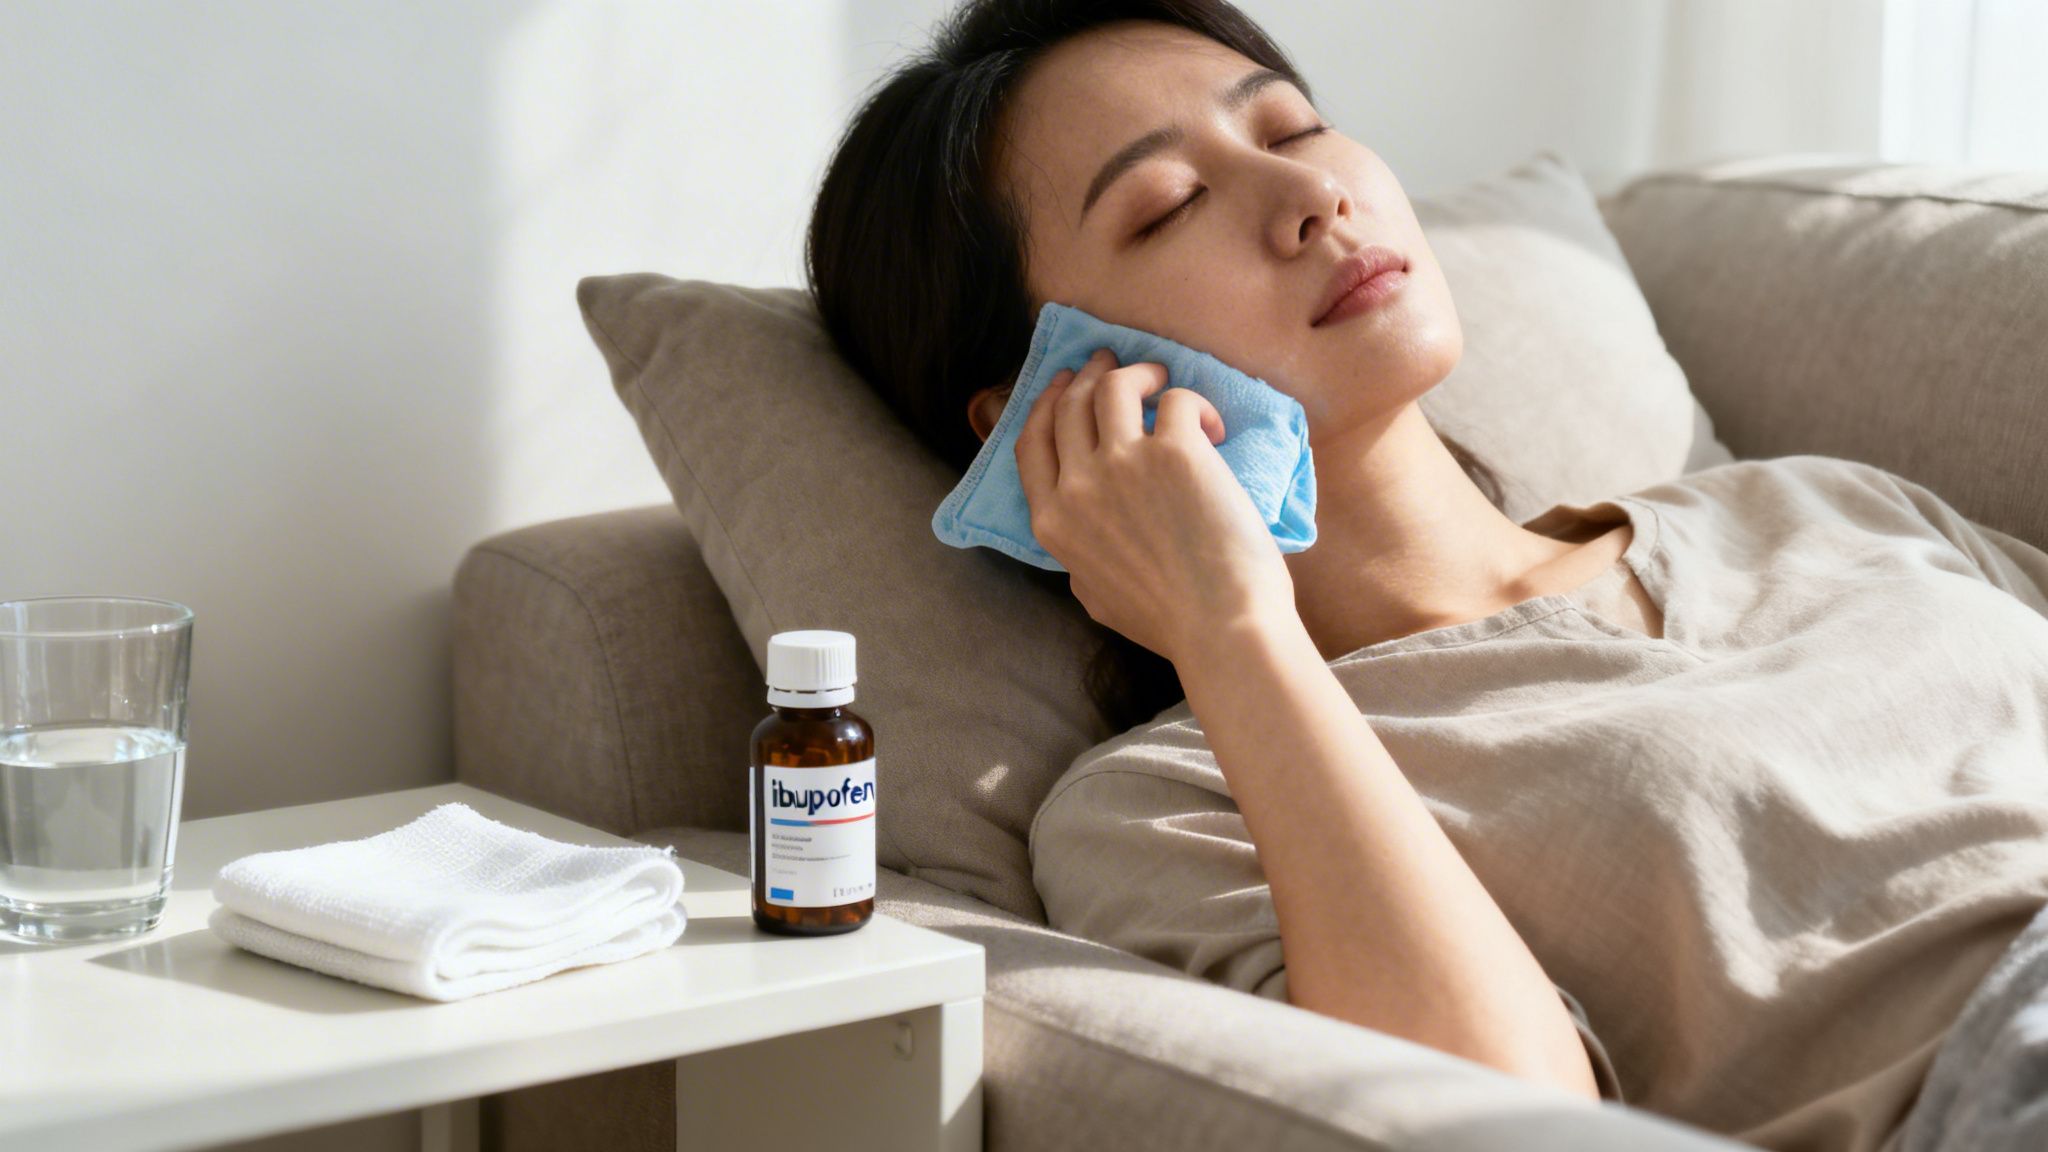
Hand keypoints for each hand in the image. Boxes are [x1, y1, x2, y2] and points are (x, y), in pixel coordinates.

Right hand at [1014, 347, 1296, 664]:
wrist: (1222, 626)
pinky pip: (1177, 401)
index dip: (1043, 405)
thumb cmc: (1167, 622)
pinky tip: (1212, 429)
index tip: (1063, 385)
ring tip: (1160, 379)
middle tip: (1109, 362)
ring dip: (1136, 374)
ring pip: (1112, 388)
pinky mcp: (1174, 451)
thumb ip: (1078, 555)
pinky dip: (1195, 404)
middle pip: (1068, 406)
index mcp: (1052, 523)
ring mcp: (1122, 464)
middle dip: (1087, 375)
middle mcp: (1077, 487)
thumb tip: (1085, 525)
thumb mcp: (1092, 594)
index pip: (1030, 445)